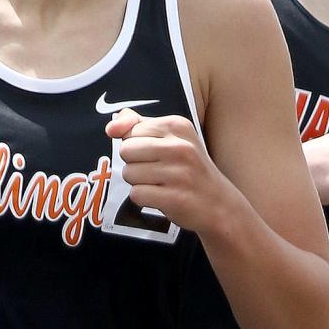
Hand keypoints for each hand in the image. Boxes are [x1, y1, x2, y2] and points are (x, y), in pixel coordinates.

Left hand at [106, 108, 227, 235]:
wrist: (218, 203)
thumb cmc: (188, 168)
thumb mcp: (171, 138)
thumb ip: (138, 125)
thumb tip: (111, 127)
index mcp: (177, 126)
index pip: (131, 131)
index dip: (136, 145)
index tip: (156, 154)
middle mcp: (180, 147)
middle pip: (126, 150)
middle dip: (134, 163)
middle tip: (156, 171)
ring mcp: (179, 173)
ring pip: (129, 173)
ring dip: (139, 182)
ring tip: (160, 184)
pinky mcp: (175, 197)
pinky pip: (136, 194)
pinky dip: (143, 198)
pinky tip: (161, 196)